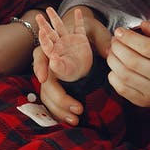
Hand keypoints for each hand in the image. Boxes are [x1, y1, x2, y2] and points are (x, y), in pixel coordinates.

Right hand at [34, 6, 112, 125]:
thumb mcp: (95, 29)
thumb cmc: (88, 30)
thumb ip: (101, 39)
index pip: (41, 56)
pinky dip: (61, 111)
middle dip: (58, 98)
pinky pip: (54, 101)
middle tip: (76, 108)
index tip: (45, 78)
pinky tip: (73, 120)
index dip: (40, 67)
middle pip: (45, 84)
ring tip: (75, 120)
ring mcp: (53, 76)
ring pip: (48, 95)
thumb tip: (109, 53)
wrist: (85, 35)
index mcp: (54, 46)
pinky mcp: (60, 85)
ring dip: (59, 109)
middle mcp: (50, 64)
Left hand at [35, 7, 91, 81]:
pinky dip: (79, 19)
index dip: (43, 38)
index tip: (41, 31)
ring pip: (60, 26)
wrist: (82, 71)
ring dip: (55, 18)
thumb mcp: (64, 70)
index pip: (46, 44)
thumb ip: (58, 66)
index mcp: (53, 51)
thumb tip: (53, 59)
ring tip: (49, 9)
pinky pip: (79, 27)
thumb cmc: (70, 72)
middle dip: (44, 24)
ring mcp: (69, 39)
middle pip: (50, 32)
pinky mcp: (80, 38)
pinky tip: (78, 11)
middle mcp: (59, 43)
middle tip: (38, 16)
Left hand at [107, 20, 149, 117]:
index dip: (129, 37)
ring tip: (112, 51)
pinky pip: (121, 88)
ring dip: (113, 60)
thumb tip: (143, 25)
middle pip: (132, 61)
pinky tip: (116, 66)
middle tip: (114, 40)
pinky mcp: (143, 101)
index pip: (147, 47)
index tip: (119, 31)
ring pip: (124, 75)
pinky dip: (113, 75)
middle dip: (118, 48)